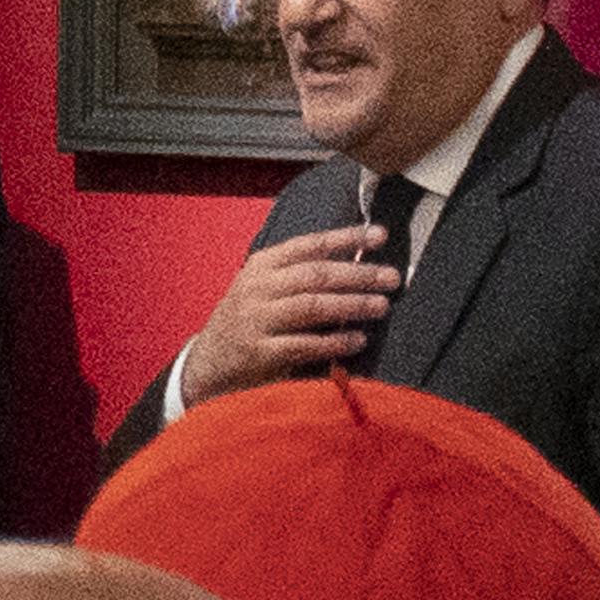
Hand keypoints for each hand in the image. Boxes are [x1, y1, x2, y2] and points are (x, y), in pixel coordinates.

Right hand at [181, 224, 404, 404]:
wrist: (207, 363)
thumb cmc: (247, 321)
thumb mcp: (263, 288)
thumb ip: (300, 275)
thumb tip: (358, 263)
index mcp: (262, 266)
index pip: (310, 245)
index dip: (346, 238)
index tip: (379, 235)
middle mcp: (258, 288)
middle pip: (316, 275)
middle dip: (358, 274)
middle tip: (391, 277)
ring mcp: (257, 320)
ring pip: (312, 306)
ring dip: (351, 305)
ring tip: (381, 305)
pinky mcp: (260, 352)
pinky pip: (304, 344)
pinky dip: (334, 342)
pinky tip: (357, 339)